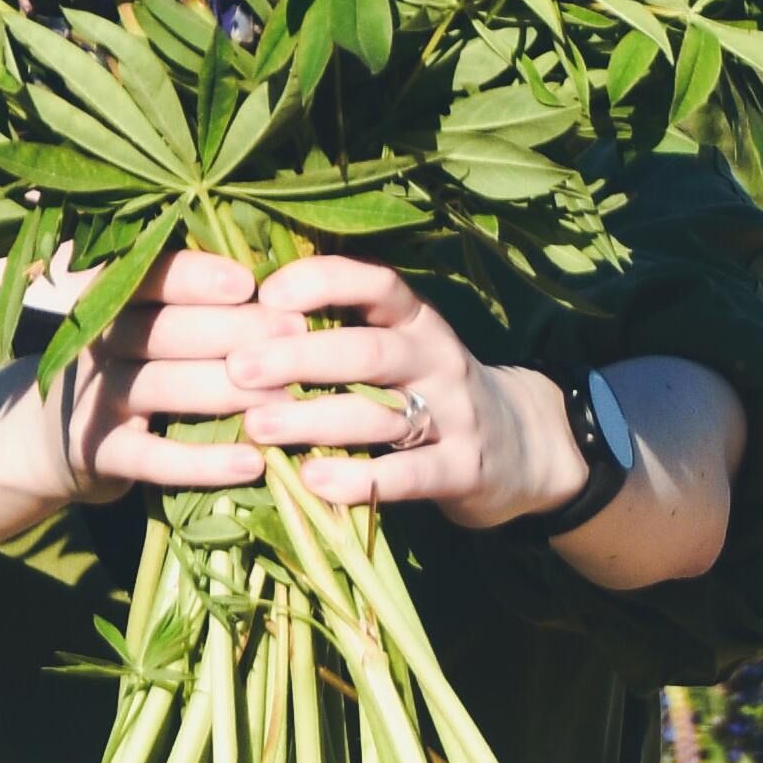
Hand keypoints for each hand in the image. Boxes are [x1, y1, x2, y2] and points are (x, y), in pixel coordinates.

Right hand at [29, 250, 304, 504]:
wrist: (48, 440)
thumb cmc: (129, 369)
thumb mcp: (144, 327)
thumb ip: (195, 305)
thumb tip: (285, 284)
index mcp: (112, 297)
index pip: (151, 275)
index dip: (199, 277)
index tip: (249, 282)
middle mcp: (97, 341)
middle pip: (165, 329)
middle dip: (235, 329)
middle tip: (297, 335)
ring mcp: (94, 398)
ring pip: (162, 386)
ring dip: (228, 391)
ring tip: (287, 399)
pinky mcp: (98, 453)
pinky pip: (153, 457)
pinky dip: (204, 462)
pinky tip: (253, 463)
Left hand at [225, 257, 590, 529]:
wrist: (523, 447)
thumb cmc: (429, 390)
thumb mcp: (399, 348)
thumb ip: (342, 331)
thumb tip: (243, 316)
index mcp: (417, 320)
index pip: (375, 283)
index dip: (322, 282)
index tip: (266, 294)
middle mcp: (438, 357)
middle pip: (369, 349)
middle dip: (300, 357)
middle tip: (239, 367)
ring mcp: (456, 413)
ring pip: (382, 413)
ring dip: (314, 419)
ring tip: (258, 426)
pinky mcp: (465, 468)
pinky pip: (409, 474)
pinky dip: (359, 479)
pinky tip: (313, 480)